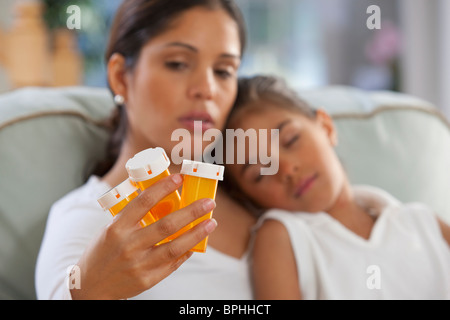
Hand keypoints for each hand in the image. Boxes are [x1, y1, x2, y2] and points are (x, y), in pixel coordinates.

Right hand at [70, 173, 216, 299]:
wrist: (90, 287)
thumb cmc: (103, 252)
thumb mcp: (111, 229)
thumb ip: (134, 217)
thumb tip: (163, 199)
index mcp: (117, 228)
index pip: (143, 202)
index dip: (163, 188)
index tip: (180, 178)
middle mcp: (129, 245)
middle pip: (166, 225)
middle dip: (191, 212)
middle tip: (209, 203)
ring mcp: (139, 264)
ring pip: (175, 246)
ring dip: (196, 233)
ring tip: (211, 223)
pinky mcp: (147, 279)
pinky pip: (172, 263)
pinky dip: (186, 251)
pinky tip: (196, 243)